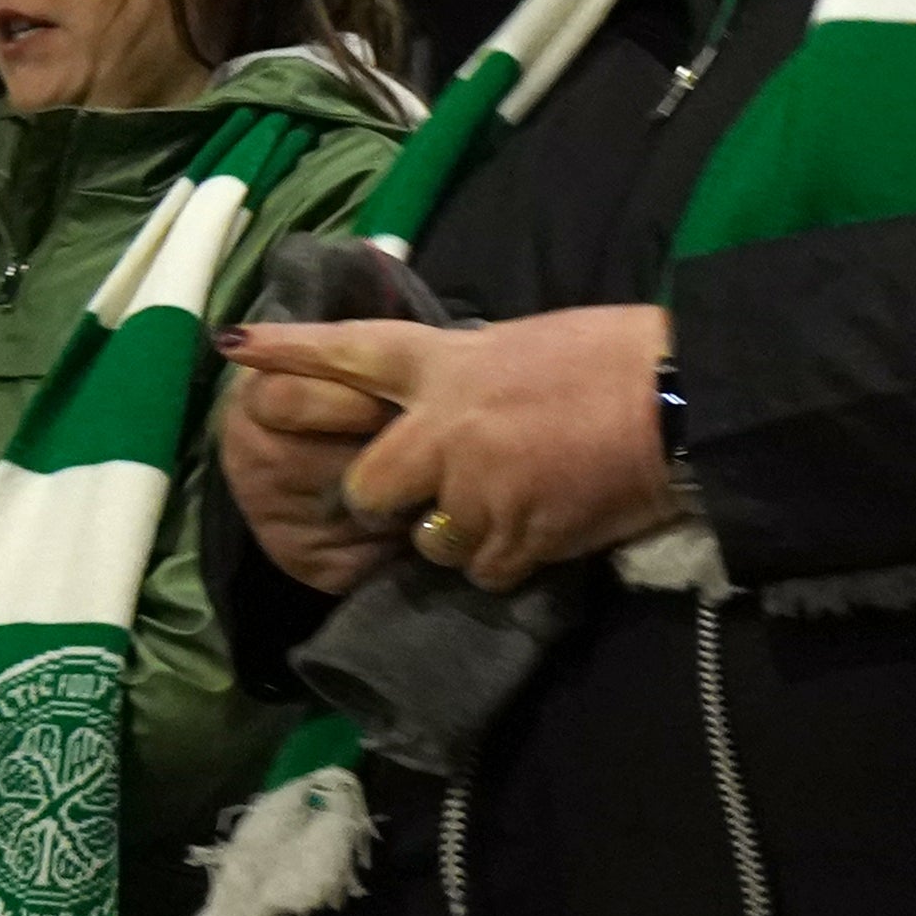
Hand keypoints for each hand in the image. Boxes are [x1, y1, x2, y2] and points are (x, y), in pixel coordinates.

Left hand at [228, 305, 679, 592]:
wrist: (683, 400)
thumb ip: (468, 375)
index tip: (232, 347)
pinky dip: (506, 560)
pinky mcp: (520, 533)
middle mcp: (444, 427)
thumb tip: (447, 402)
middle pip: (369, 489)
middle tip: (427, 498)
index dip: (288, 353)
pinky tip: (540, 532)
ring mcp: (478, 486)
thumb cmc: (617, 358)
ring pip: (430, 541)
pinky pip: (484, 570)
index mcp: (447, 365)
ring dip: (457, 536)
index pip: (350, 351)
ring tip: (510, 510)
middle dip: (389, 504)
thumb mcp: (523, 345)